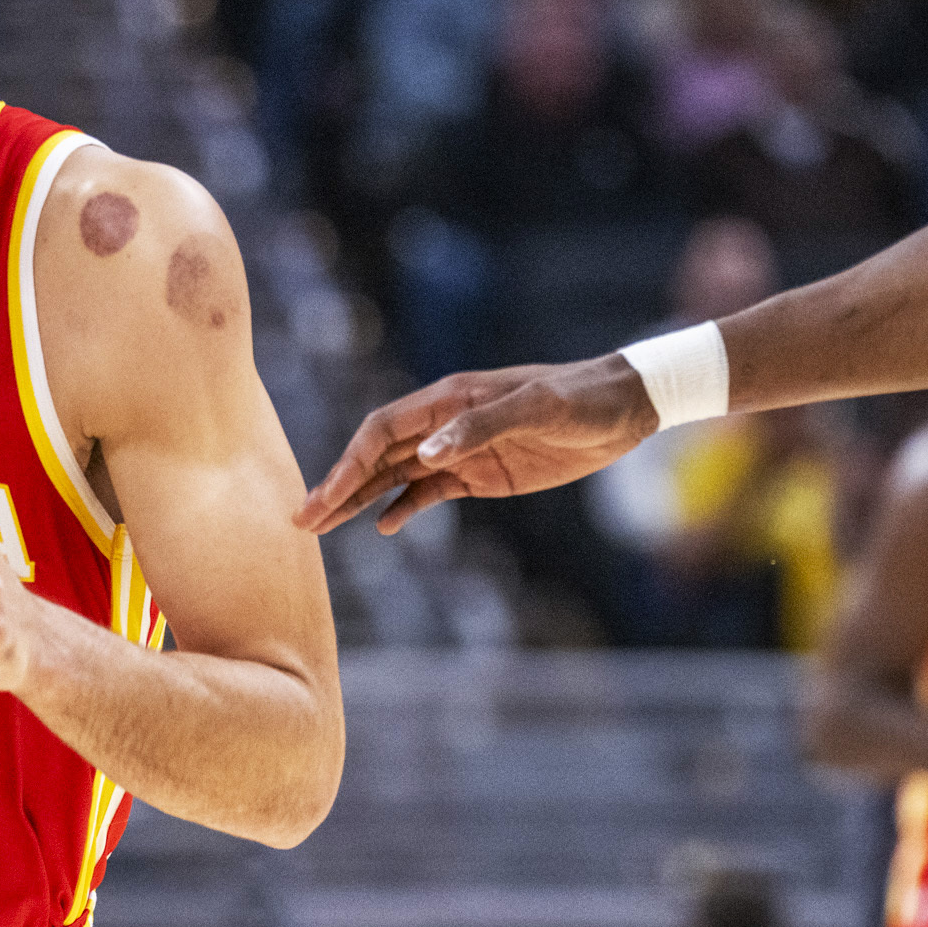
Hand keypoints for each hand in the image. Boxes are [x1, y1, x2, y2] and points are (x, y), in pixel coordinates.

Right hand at [299, 356, 661, 534]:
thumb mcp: (538, 408)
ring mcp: (459, 451)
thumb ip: (480, 428)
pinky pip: (429, 493)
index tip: (326, 496)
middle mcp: (444, 425)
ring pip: (395, 477)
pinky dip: (403, 509)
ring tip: (323, 527)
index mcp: (449, 401)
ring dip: (359, 500)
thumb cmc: (581, 398)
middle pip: (376, 456)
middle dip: (338, 486)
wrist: (625, 408)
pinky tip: (382, 527)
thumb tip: (426, 455)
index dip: (350, 462)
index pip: (382, 431)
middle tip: (302, 519)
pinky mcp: (480, 475)